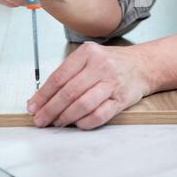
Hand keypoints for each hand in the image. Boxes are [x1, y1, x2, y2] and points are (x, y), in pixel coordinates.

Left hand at [27, 42, 154, 129]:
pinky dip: (85, 122)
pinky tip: (77, 124)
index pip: (59, 77)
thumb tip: (42, 97)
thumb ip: (68, 73)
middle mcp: (100, 66)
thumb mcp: (89, 58)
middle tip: (40, 120)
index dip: (43, 95)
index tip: (33, 106)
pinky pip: (100, 114)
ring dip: (65, 117)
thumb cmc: (111, 62)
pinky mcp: (122, 99)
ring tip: (56, 122)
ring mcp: (112, 82)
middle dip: (50, 109)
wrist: (142, 65)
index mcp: (87, 53)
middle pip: (69, 92)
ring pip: (83, 104)